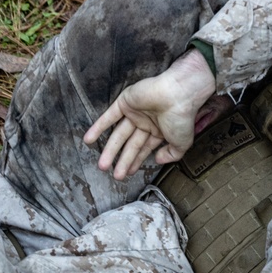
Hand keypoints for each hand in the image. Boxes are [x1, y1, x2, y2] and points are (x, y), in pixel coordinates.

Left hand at [83, 48, 216, 179]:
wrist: (180, 95)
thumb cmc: (183, 118)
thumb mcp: (182, 143)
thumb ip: (171, 154)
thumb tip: (158, 161)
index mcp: (159, 130)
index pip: (143, 148)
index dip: (135, 161)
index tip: (128, 173)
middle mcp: (146, 122)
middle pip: (130, 144)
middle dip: (122, 161)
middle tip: (115, 176)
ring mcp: (134, 112)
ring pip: (119, 134)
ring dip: (109, 150)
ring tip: (102, 166)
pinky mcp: (125, 102)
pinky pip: (109, 116)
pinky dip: (98, 127)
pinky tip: (88, 140)